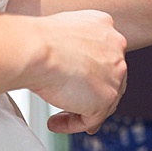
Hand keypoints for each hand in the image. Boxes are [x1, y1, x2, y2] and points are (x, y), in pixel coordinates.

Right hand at [23, 10, 127, 134]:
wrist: (35, 50)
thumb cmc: (36, 40)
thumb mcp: (61, 31)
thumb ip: (73, 44)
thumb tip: (66, 64)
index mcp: (104, 26)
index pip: (105, 53)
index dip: (92, 71)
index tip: (78, 82)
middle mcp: (116, 48)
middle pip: (110, 78)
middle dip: (90, 94)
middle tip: (70, 104)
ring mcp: (115, 74)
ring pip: (102, 101)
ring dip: (79, 111)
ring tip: (57, 118)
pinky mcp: (106, 97)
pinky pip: (92, 119)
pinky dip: (72, 124)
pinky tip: (54, 123)